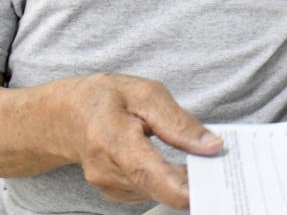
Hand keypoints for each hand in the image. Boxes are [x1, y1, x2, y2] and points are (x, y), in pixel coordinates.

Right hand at [60, 73, 222, 206]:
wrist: (66, 116)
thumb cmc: (105, 98)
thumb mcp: (145, 93)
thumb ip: (179, 121)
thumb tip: (211, 145)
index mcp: (111, 136)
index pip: (146, 170)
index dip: (177, 186)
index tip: (204, 189)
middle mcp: (106, 169)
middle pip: (157, 186)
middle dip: (191, 180)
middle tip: (221, 169)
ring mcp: (108, 185)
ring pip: (157, 191)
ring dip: (182, 181)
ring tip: (200, 162)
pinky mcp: (116, 193)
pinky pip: (151, 192)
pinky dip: (169, 182)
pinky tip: (178, 167)